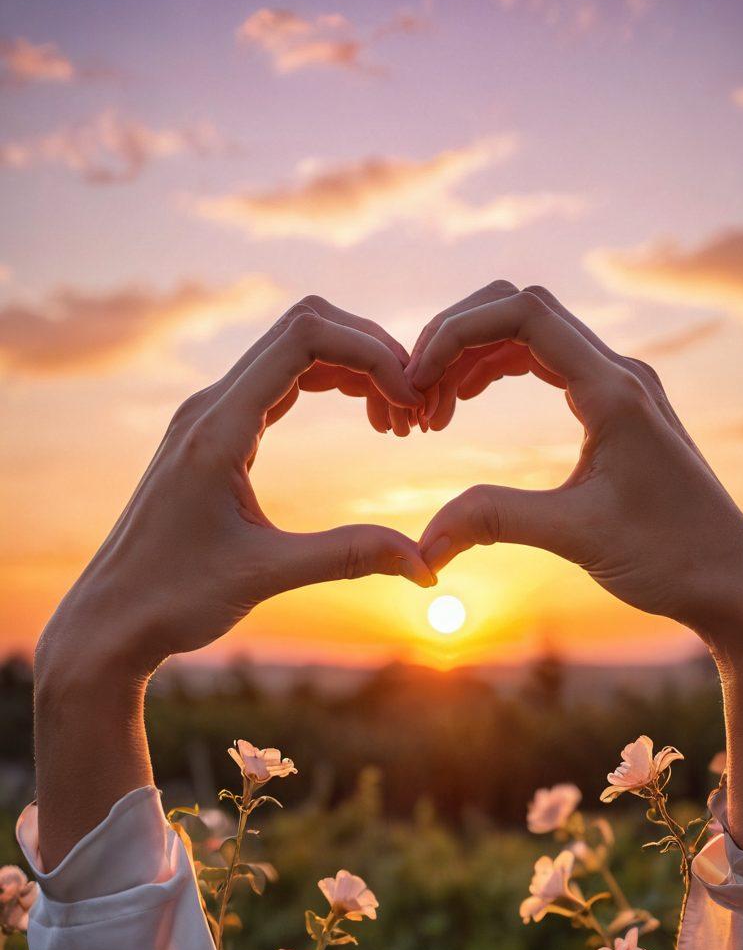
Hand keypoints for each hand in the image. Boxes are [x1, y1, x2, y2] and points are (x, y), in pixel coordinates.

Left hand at [40, 297, 433, 680]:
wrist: (110, 620)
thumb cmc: (172, 599)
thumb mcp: (266, 576)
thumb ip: (347, 557)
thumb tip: (425, 565)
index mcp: (218, 427)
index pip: (304, 338)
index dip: (370, 353)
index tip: (410, 401)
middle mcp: (210, 407)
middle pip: (304, 329)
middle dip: (371, 352)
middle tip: (415, 407)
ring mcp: (209, 417)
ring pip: (294, 352)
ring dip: (354, 368)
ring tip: (399, 419)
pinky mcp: (214, 437)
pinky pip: (280, 384)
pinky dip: (330, 387)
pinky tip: (366, 422)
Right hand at [410, 282, 742, 844]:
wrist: (734, 583)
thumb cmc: (671, 558)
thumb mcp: (577, 538)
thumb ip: (496, 522)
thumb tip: (424, 541)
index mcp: (613, 390)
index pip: (523, 314)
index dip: (455, 332)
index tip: (415, 379)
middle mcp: (620, 374)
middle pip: (521, 310)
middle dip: (456, 338)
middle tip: (414, 393)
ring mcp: (621, 388)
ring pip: (532, 334)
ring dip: (474, 357)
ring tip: (432, 409)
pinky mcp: (617, 411)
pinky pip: (548, 363)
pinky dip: (499, 371)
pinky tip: (467, 403)